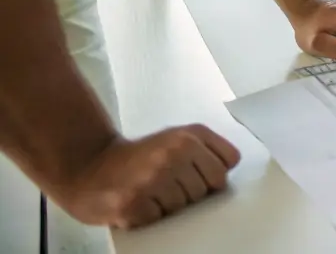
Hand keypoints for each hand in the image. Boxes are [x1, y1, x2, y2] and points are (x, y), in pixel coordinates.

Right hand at [50, 126, 241, 229]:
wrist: (87, 165)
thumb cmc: (139, 157)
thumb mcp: (176, 139)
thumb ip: (206, 150)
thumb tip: (228, 174)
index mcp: (191, 134)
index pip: (229, 162)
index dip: (214, 173)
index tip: (196, 173)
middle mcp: (176, 151)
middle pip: (209, 188)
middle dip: (191, 192)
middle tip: (165, 183)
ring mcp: (155, 178)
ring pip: (186, 206)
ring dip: (169, 205)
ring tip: (149, 192)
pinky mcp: (134, 203)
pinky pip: (160, 220)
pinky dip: (149, 217)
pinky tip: (137, 203)